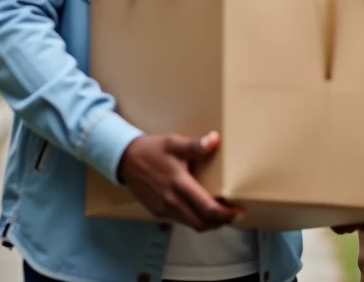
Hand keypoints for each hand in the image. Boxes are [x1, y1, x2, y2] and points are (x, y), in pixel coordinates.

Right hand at [117, 131, 243, 230]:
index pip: (207, 209)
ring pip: (191, 224)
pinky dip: (195, 219)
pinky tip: (201, 209)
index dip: (226, 214)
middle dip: (221, 222)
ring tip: (221, 212)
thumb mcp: (174, 143)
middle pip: (202, 223)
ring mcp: (163, 209)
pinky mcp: (157, 212)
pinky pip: (180, 221)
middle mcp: (171, 202)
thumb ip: (195, 145)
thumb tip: (215, 139)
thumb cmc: (152, 150)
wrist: (124, 159)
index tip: (239, 210)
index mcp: (179, 185)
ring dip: (208, 222)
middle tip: (234, 213)